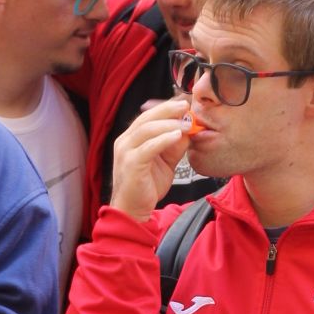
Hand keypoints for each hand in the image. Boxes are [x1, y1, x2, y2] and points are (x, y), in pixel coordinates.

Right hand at [109, 96, 194, 221]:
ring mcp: (126, 152)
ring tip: (186, 123)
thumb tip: (188, 130)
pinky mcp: (131, 164)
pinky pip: (148, 147)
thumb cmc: (147, 186)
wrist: (133, 210)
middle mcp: (125, 141)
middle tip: (186, 106)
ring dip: (169, 124)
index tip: (184, 104)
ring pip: (147, 129)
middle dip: (168, 110)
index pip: (148, 116)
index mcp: (131, 138)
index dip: (166, 108)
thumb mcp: (166, 162)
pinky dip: (163, 139)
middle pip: (146, 118)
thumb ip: (175, 146)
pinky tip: (177, 136)